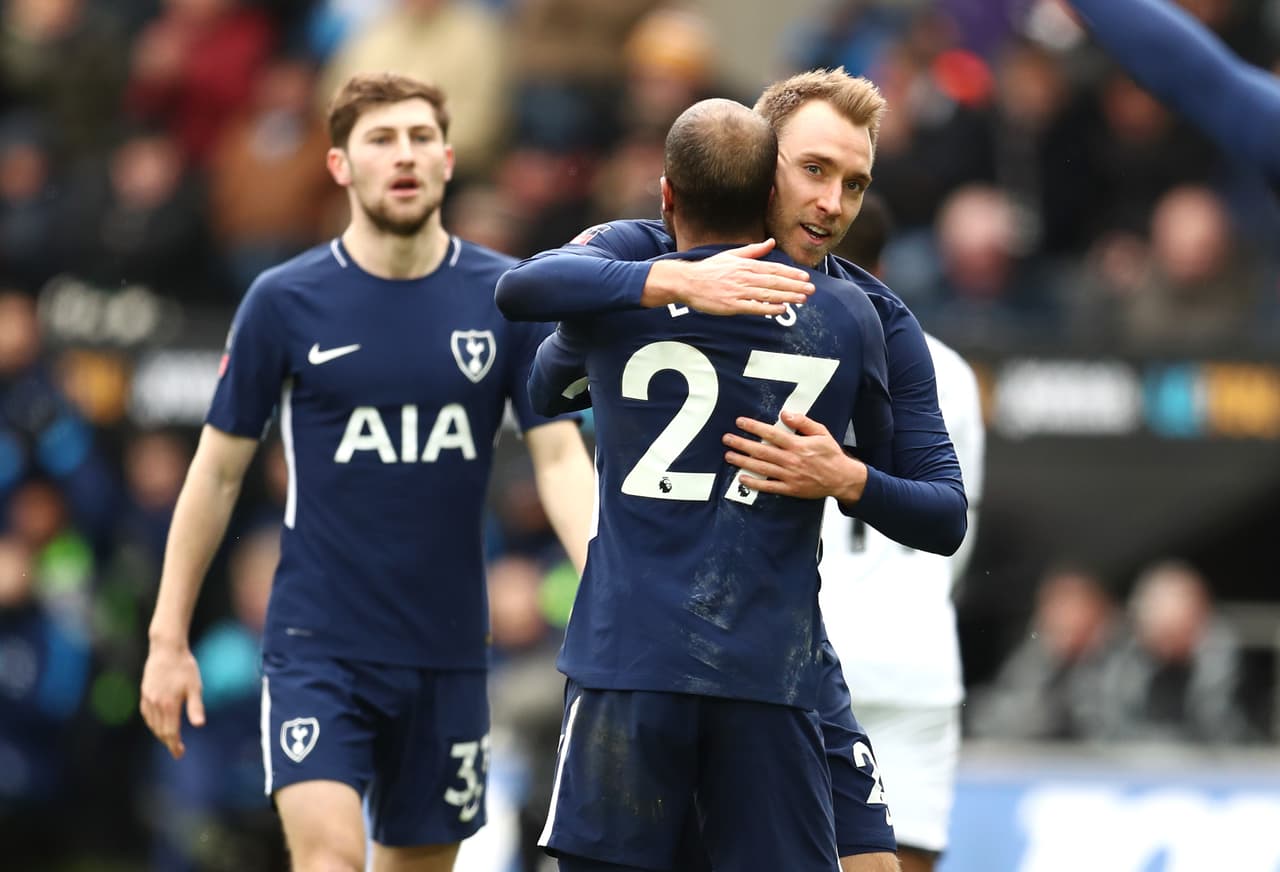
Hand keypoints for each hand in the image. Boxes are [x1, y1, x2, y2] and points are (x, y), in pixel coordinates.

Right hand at [139, 640, 205, 758]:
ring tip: (170, 739)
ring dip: (160, 734)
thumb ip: (196, 707)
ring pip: (152, 724)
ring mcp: (147, 699)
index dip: (174, 745)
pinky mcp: (144, 693)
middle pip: (160, 731)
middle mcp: (155, 704)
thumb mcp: (195, 686)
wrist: (167, 649)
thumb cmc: (185, 667)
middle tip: (177, 750)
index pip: (170, 732)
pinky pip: (146, 715)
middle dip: (168, 742)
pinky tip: (158, 724)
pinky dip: (152, 723)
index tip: (179, 754)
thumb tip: (199, 725)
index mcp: (168, 705)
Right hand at [648, 239, 813, 315]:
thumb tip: (771, 242)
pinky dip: (768, 308)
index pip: (773, 269)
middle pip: (774, 282)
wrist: (688, 281)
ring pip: (767, 294)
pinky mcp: (732, 305)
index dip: (791, 273)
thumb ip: (753, 251)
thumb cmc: (710, 269)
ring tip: (802, 299)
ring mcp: (738, 291)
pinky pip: (754, 307)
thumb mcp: (732, 255)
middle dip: (794, 286)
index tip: (805, 277)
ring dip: (787, 296)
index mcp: (746, 265)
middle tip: (811, 289)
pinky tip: (781, 309)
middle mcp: (744, 277)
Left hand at [723, 410, 867, 502]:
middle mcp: (791, 460)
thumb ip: (803, 422)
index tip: (740, 422)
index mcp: (798, 445)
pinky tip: (741, 477)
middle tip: (727, 438)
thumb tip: (785, 414)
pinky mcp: (790, 489)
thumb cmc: (831, 454)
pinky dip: (754, 483)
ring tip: (729, 455)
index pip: (771, 434)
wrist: (842, 478)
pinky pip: (768, 486)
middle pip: (761, 451)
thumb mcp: (821, 432)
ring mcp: (789, 476)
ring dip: (743, 461)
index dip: (754, 427)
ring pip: (761, 468)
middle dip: (742, 444)